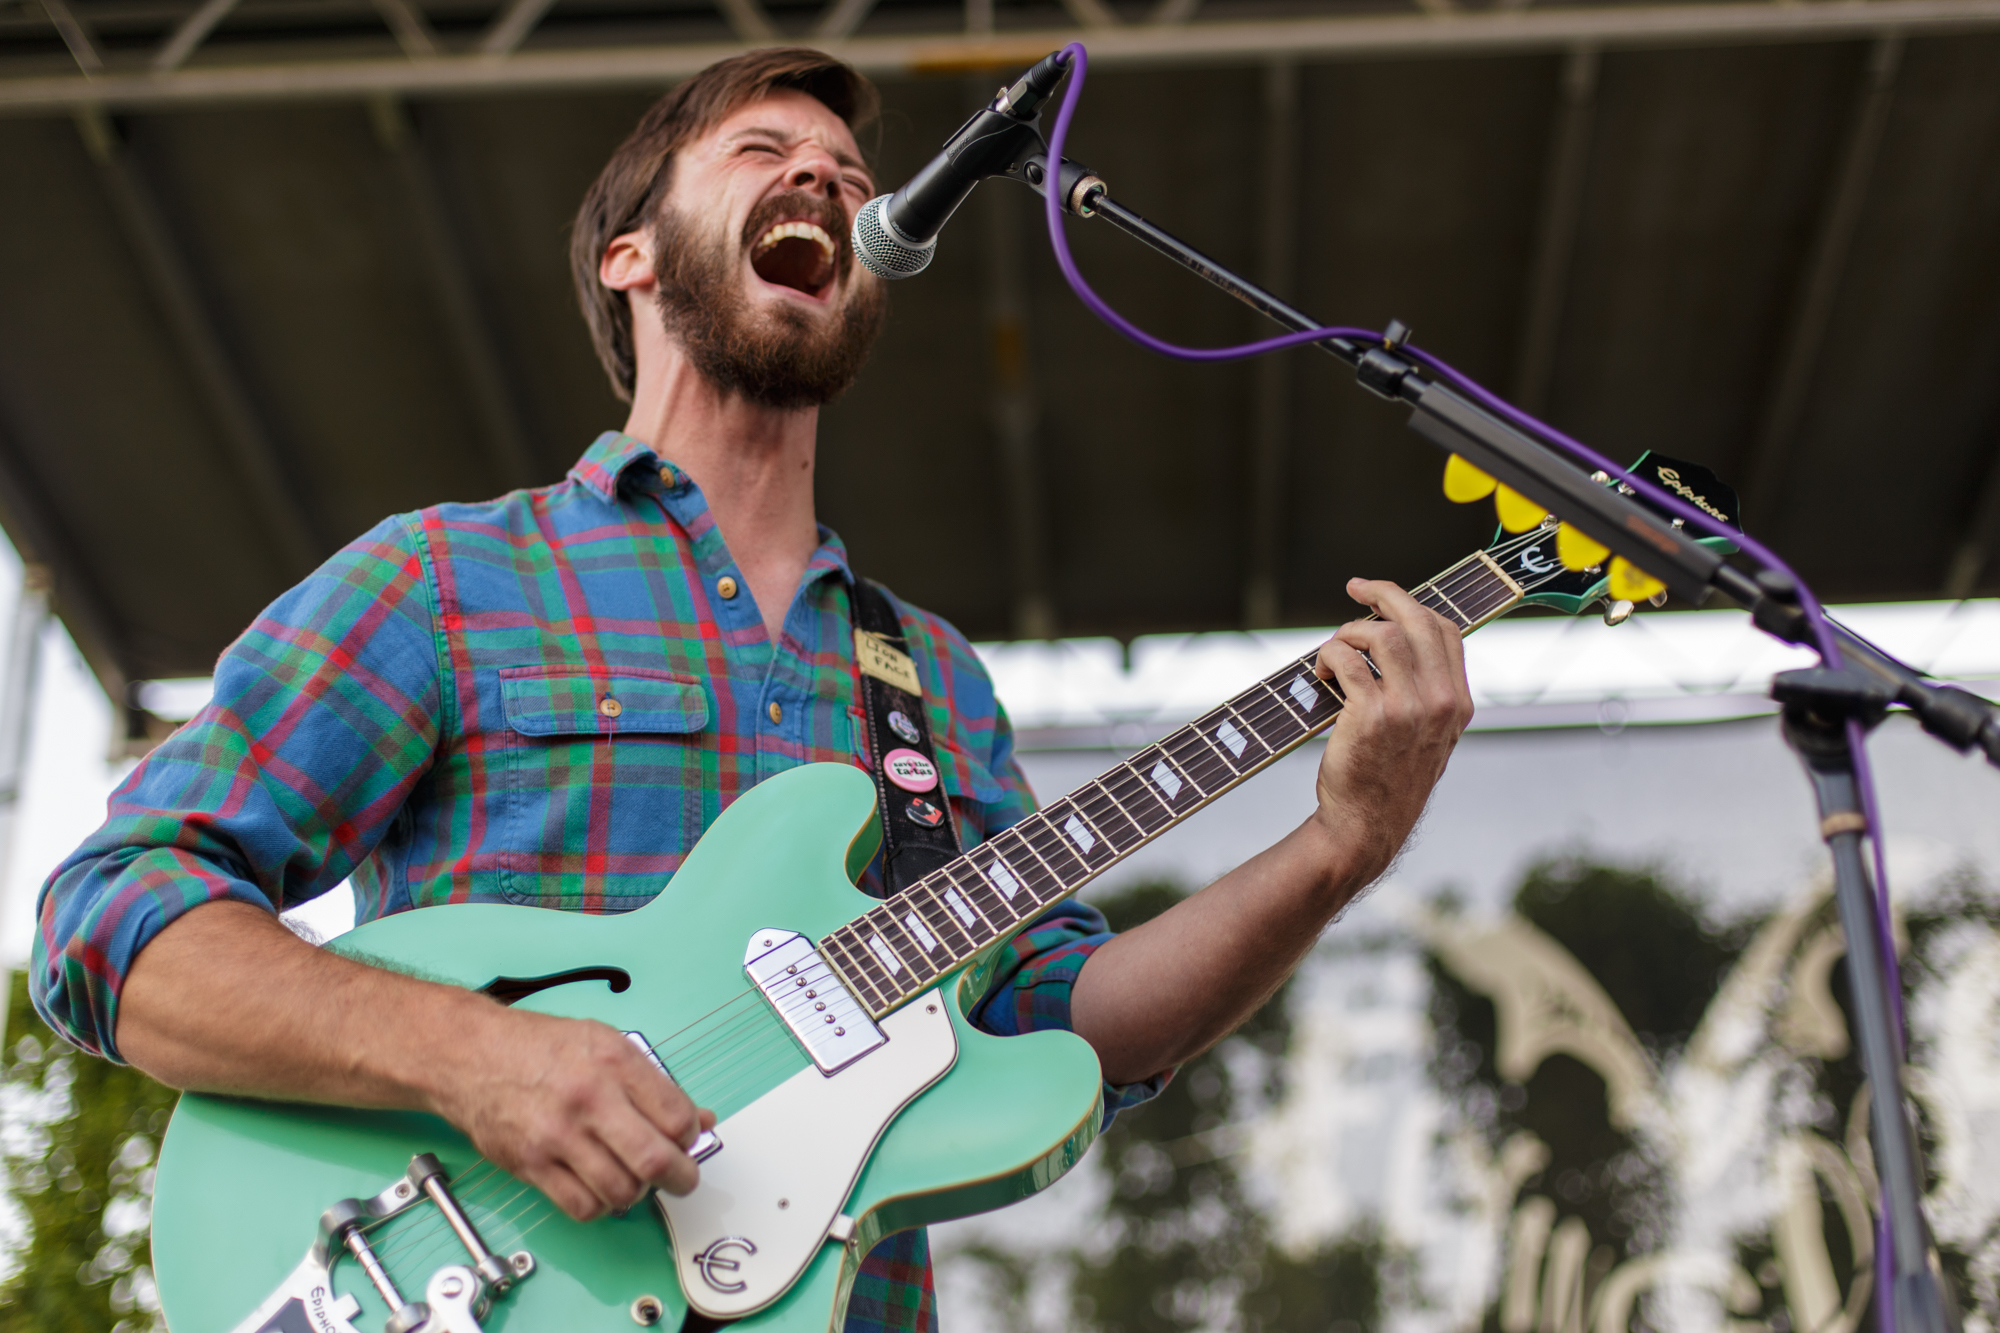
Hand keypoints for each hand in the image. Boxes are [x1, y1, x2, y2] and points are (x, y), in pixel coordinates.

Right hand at [429, 1006, 717, 1221]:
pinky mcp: (531, 1164)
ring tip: (634, 1178)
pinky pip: (581, 1206)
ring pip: (621, 1191)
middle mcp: (589, 1098)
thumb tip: (700, 1120)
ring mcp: (558, 1135)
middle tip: (681, 1178)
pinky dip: (600, 1206)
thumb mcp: (606, 1043)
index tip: (686, 1139)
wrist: (471, 1055)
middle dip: (681, 1178)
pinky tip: (599, 1187)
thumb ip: (654, 1083)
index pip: (677, 1117)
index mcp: (614, 1062)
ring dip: (637, 1193)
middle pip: (655, 1160)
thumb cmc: (540, 1047)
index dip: (691, 1136)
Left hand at [1309, 577, 1473, 883]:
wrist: (1366, 826)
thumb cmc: (1388, 779)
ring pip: (1382, 635)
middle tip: (1355, 588)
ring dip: (1349, 632)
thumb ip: (1426, 692)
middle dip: (1384, 594)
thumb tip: (1397, 639)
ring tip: (1334, 651)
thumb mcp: (1427, 736)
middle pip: (1417, 620)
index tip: (1383, 597)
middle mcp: (1441, 701)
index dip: (1414, 604)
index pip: (1446, 630)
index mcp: (1459, 703)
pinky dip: (1328, 656)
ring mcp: (1409, 708)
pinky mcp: (1371, 715)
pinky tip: (1321, 672)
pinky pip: (1347, 659)